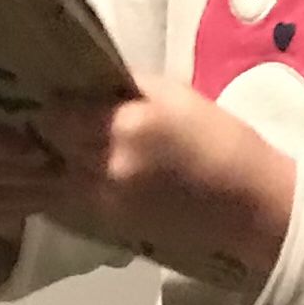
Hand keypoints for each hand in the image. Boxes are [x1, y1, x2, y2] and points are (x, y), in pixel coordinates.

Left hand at [29, 81, 296, 289]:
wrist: (251, 207)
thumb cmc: (222, 141)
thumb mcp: (177, 94)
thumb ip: (126, 86)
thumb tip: (88, 80)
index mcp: (125, 127)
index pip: (56, 113)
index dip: (59, 102)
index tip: (69, 96)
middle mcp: (106, 166)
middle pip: (51, 144)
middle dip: (56, 129)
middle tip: (72, 117)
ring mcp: (104, 199)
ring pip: (56, 174)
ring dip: (62, 159)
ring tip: (79, 144)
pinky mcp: (109, 224)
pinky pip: (73, 196)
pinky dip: (75, 181)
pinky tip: (94, 170)